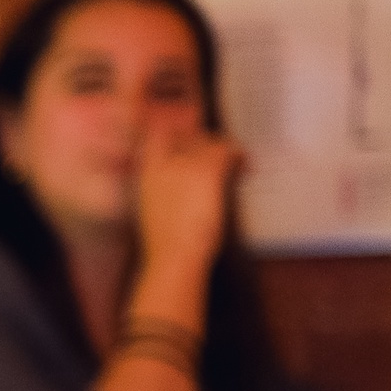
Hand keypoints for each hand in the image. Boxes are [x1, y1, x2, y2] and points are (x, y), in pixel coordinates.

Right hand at [132, 127, 241, 314]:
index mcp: (146, 174)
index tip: (192, 140)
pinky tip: (245, 167)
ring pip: (209, 141)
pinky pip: (226, 151)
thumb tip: (179, 187)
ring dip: (224, 150)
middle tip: (221, 156)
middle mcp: (163, 163)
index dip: (177, 134)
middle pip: (187, 137)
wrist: (173, 256)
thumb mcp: (152, 211)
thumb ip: (163, 191)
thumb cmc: (164, 244)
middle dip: (206, 143)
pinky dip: (239, 156)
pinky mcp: (206, 171)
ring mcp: (184, 165)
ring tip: (237, 163)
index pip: (158, 136)